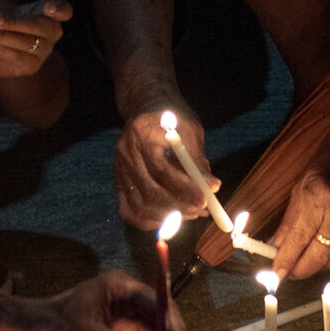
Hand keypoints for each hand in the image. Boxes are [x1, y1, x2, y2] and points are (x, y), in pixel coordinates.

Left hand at [0, 0, 71, 79]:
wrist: (7, 50)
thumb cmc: (11, 24)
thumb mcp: (11, 12)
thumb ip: (3, 14)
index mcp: (51, 14)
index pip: (64, 11)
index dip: (59, 9)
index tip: (50, 8)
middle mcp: (52, 32)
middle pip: (40, 26)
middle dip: (14, 23)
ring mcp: (44, 51)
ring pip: (26, 43)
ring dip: (2, 36)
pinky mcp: (32, 65)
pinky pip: (17, 56)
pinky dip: (1, 48)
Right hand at [114, 105, 213, 228]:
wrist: (146, 110)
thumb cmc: (171, 120)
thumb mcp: (189, 131)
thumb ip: (197, 160)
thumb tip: (212, 187)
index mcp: (143, 134)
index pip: (161, 168)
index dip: (184, 187)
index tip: (205, 198)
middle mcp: (126, 153)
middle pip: (150, 191)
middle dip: (180, 205)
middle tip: (202, 208)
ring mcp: (118, 169)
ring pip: (140, 205)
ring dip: (168, 216)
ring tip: (192, 212)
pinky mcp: (118, 182)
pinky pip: (129, 210)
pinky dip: (150, 220)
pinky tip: (169, 218)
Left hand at [270, 99, 329, 278]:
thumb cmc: (328, 163)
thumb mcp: (300, 187)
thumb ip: (288, 222)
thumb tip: (274, 248)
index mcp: (317, 197)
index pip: (298, 240)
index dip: (285, 261)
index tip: (276, 274)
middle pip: (318, 257)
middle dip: (300, 270)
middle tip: (289, 273)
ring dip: (317, 265)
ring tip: (306, 261)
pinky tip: (325, 250)